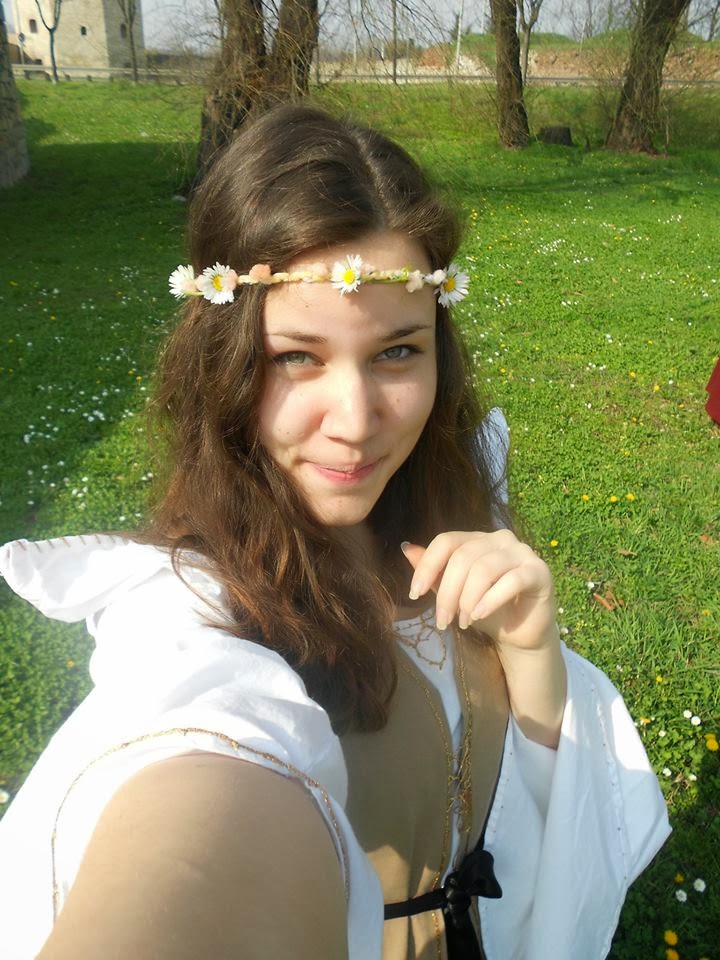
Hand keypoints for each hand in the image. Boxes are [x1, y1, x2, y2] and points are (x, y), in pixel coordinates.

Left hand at [401, 530, 558, 653]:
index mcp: (478, 539)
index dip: (428, 566)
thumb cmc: (487, 611)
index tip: (414, 594)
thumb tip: (406, 547)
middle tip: (442, 620)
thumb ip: (433, 572)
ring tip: (463, 622)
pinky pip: (511, 581)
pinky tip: (479, 616)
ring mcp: (523, 552)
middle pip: (463, 557)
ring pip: (484, 568)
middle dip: (447, 592)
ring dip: (467, 600)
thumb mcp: (454, 593)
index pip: (446, 541)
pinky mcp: (539, 572)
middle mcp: (501, 539)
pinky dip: (490, 601)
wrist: (520, 635)